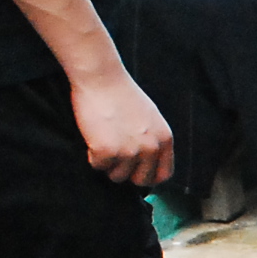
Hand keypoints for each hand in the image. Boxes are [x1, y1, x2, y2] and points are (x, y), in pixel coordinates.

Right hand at [69, 65, 175, 187]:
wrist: (101, 77)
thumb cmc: (121, 92)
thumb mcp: (150, 117)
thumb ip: (153, 139)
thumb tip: (148, 162)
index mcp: (164, 139)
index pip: (164, 174)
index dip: (149, 176)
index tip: (136, 172)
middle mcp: (150, 148)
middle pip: (140, 180)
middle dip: (127, 173)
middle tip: (115, 158)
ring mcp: (129, 151)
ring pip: (117, 176)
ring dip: (107, 164)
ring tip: (103, 140)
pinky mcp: (107, 151)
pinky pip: (98, 166)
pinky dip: (92, 155)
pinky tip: (93, 135)